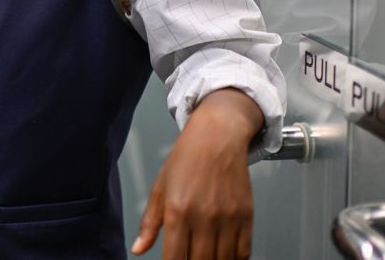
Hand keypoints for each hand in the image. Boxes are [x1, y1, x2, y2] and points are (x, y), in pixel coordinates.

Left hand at [133, 89, 263, 259]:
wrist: (217, 136)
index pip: (174, 258)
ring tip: (204, 256)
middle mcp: (203, 216)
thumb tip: (138, 249)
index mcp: (177, 210)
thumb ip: (149, 223)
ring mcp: (227, 217)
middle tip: (188, 258)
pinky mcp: (246, 216)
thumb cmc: (186, 159)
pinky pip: (243, 252)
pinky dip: (233, 259)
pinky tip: (223, 254)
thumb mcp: (159, 188)